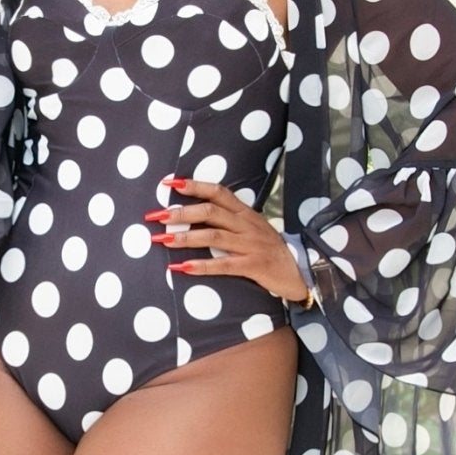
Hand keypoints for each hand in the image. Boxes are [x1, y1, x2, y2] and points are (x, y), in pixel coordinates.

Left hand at [145, 178, 312, 303]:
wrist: (300, 272)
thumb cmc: (269, 251)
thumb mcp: (252, 229)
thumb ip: (229, 221)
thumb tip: (196, 214)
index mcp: (245, 213)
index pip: (218, 191)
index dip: (193, 185)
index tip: (168, 183)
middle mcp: (247, 225)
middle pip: (210, 211)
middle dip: (180, 212)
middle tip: (155, 216)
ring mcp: (251, 244)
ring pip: (213, 236)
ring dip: (185, 237)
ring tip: (162, 240)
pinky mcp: (254, 266)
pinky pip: (224, 265)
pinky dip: (201, 266)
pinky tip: (181, 267)